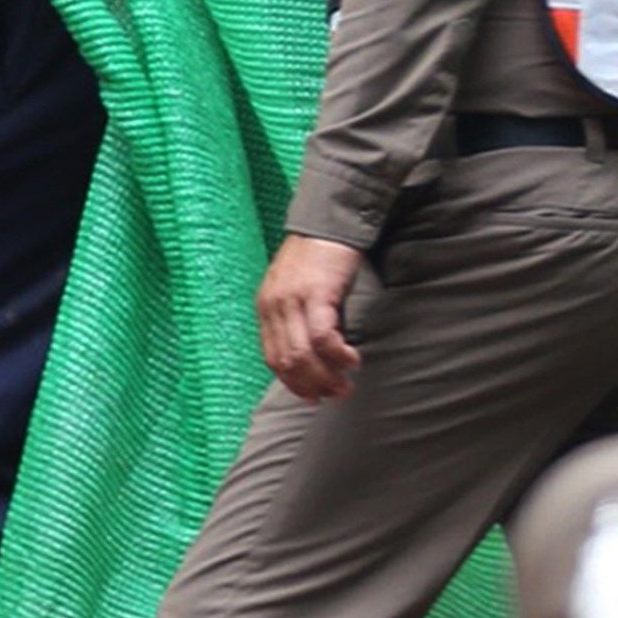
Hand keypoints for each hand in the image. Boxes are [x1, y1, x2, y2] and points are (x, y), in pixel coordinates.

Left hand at [256, 233, 367, 401]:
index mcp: (266, 308)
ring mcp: (292, 301)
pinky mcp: (316, 294)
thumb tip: (316, 356)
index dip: (293, 382)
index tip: (312, 396)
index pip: (272, 358)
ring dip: (326, 376)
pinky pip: (323, 337)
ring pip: (303, 355)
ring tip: (345, 384)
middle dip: (312, 385)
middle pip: (286, 362)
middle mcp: (273, 306)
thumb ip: (300, 320)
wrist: (330, 222)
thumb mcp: (299, 291)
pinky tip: (352, 360)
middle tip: (335, 394)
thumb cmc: (319, 258)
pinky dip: (337, 355)